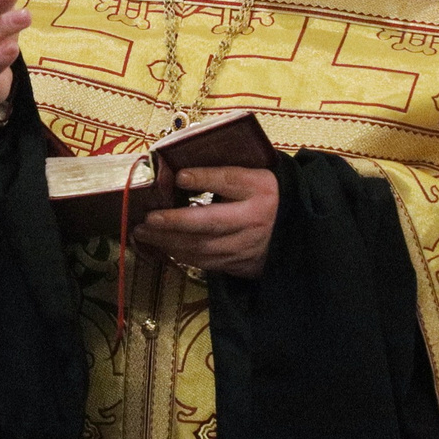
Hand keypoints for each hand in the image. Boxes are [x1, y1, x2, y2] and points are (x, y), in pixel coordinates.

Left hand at [133, 166, 278, 279]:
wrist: (294, 230)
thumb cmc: (263, 196)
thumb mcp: (252, 176)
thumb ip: (221, 174)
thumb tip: (178, 173)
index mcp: (260, 190)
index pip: (231, 181)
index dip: (205, 178)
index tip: (179, 176)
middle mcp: (254, 220)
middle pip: (211, 222)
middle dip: (176, 221)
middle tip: (148, 218)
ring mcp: (247, 246)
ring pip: (204, 248)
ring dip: (170, 241)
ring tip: (144, 232)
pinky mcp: (240, 265)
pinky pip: (205, 263)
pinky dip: (181, 255)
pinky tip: (163, 246)